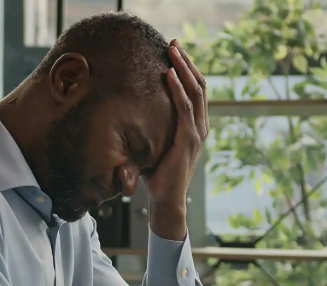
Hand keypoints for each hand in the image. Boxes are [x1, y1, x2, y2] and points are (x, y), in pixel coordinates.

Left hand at [147, 39, 208, 240]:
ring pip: (195, 92)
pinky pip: (185, 109)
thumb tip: (126, 115)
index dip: (188, 69)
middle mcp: (201, 126)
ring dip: (183, 69)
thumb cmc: (157, 175)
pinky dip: (177, 89)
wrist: (166, 201)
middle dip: (187, 61)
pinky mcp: (188, 141)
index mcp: (196, 126)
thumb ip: (148, 130)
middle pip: (199, 85)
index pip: (197, 90)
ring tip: (172, 51)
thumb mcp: (153, 145)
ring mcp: (197, 133)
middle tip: (174, 43)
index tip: (175, 51)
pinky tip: (168, 74)